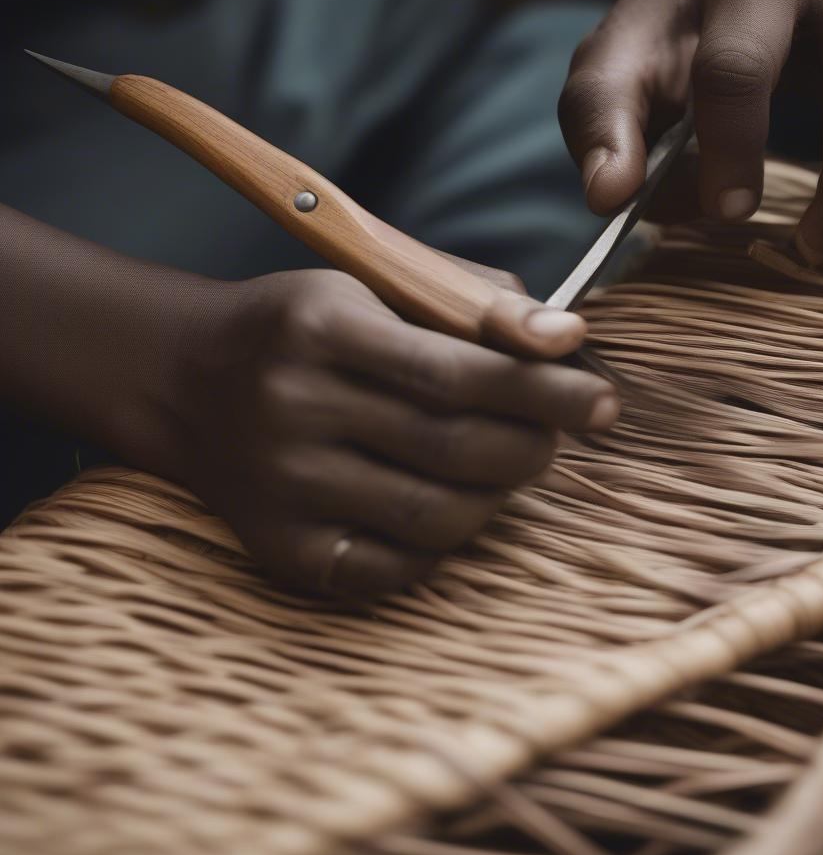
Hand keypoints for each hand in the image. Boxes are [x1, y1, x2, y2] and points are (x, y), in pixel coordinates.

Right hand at [167, 268, 617, 601]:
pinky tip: (450, 507)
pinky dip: (444, 547)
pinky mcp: (281, 547)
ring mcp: (284, 488)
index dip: (546, 391)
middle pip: (456, 450)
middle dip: (535, 447)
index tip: (603, 400)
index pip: (459, 373)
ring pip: (437, 519)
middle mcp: (295, 410)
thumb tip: (565, 339)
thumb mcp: (371, 285)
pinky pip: (393, 570)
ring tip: (504, 468)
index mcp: (323, 331)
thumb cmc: (301, 327)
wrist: (186, 379)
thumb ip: (468, 302)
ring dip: (498, 498)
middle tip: (555, 436)